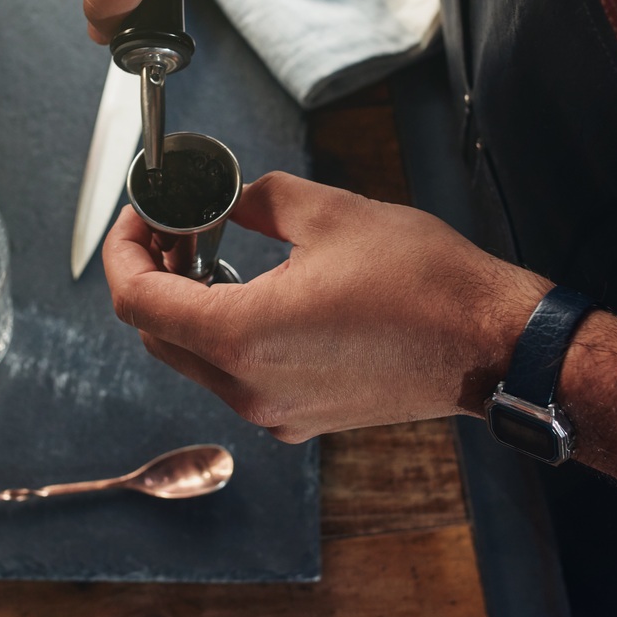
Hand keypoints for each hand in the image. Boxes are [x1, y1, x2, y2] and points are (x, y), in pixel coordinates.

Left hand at [102, 172, 547, 441]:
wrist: (490, 345)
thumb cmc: (425, 283)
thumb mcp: (330, 213)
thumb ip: (257, 199)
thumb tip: (227, 198)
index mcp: (244, 338)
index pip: (138, 301)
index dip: (125, 250)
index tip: (142, 217)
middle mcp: (248, 389)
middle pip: (157, 335)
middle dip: (153, 276)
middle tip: (177, 228)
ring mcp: (275, 412)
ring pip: (194, 359)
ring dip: (189, 306)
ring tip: (214, 253)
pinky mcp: (302, 418)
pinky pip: (236, 377)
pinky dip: (226, 334)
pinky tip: (256, 291)